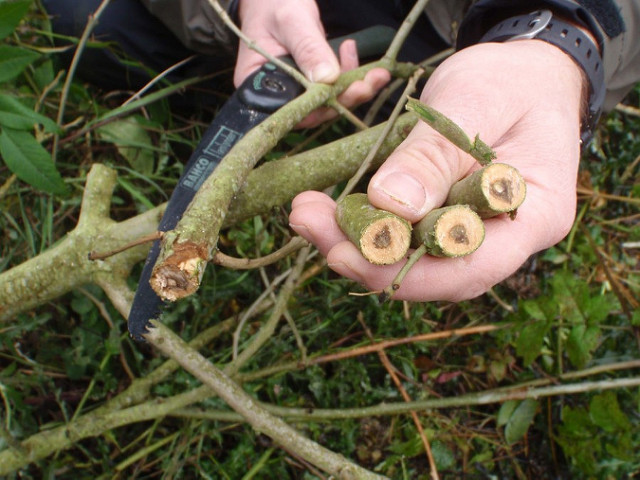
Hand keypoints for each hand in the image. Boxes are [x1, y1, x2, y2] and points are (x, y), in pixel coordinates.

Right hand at [236, 0, 389, 126]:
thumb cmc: (272, 1)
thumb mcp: (291, 20)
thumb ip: (308, 48)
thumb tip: (328, 80)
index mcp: (256, 86)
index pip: (291, 110)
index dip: (322, 107)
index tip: (349, 93)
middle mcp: (275, 94)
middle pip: (313, 110)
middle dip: (347, 97)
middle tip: (373, 81)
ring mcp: (293, 89)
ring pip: (327, 100)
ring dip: (355, 87)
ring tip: (377, 72)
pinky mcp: (308, 80)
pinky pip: (331, 86)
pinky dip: (348, 73)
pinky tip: (350, 50)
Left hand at [290, 40, 585, 300]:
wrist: (520, 73)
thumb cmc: (510, 80)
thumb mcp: (474, 102)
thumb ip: (435, 156)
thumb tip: (390, 205)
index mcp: (535, 215)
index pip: (470, 268)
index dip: (403, 272)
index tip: (343, 253)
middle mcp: (504, 239)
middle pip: (433, 271)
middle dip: (364, 255)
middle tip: (306, 219)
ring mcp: (474, 235)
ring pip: (412, 258)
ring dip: (355, 241)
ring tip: (306, 212)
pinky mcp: (444, 222)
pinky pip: (405, 236)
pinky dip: (364, 226)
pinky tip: (327, 210)